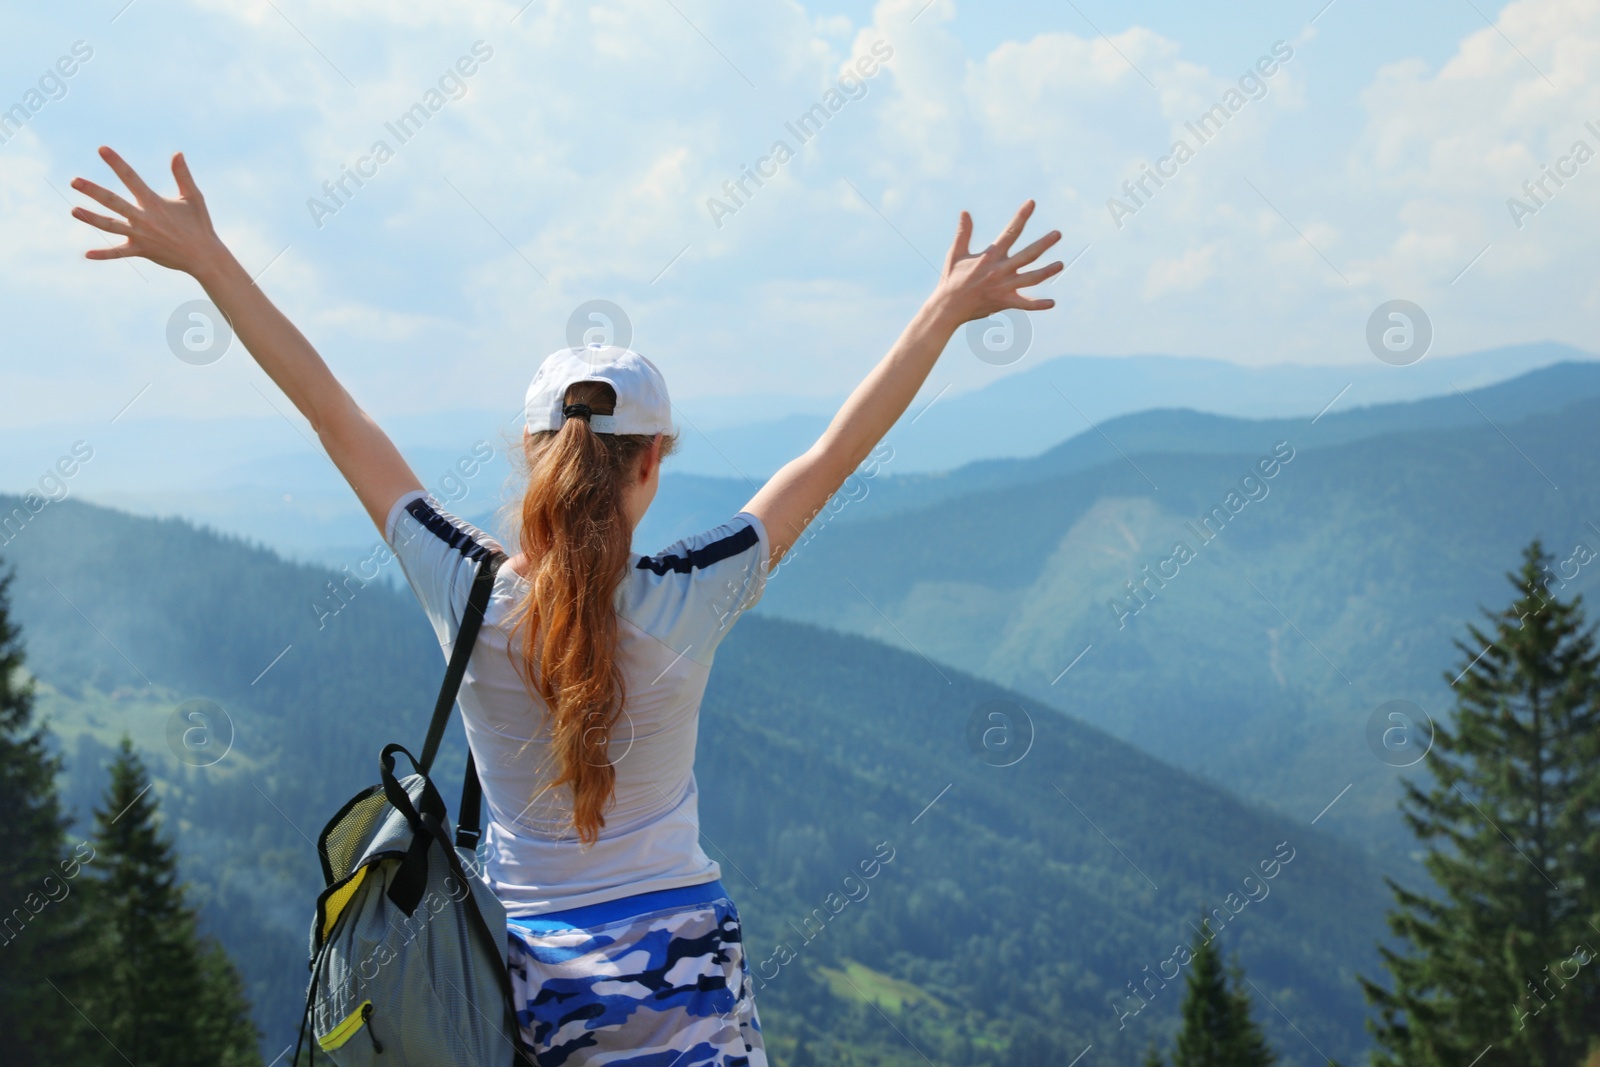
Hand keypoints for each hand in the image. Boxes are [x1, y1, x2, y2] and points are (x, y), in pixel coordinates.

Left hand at [70, 147, 225, 277]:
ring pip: (111, 226)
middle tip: (74, 181)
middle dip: (93, 191)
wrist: (204, 256)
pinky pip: (119, 253)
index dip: (116, 163)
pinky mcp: (142, 251)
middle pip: (113, 202)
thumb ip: (183, 176)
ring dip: (91, 218)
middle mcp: (144, 218)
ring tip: (73, 210)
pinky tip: (87, 254)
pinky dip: (104, 254)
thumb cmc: (200, 225)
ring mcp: (141, 236)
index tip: (102, 149)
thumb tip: (177, 154)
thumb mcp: (194, 198)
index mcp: (154, 203)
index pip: (131, 178)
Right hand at [931, 200, 1062, 325]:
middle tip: (1058, 234)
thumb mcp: (955, 253)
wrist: (947, 307)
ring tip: (1061, 264)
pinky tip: (1052, 303)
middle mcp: (1000, 270)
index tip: (1031, 202)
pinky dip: (1038, 305)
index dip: (1021, 216)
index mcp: (990, 256)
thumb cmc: (951, 279)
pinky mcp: (1004, 302)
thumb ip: (963, 233)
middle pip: (1028, 255)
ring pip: (1031, 278)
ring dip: (1047, 271)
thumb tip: (965, 211)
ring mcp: (1004, 287)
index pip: (1010, 232)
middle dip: (1044, 244)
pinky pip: (1024, 304)